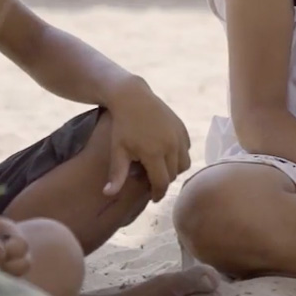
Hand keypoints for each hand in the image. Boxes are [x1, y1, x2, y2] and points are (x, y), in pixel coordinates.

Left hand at [103, 76, 192, 201]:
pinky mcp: (182, 127)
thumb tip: (108, 194)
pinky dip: (179, 155)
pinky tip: (166, 152)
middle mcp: (171, 145)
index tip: (153, 198)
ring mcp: (179, 135)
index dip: (158, 194)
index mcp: (155, 153)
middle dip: (164, 181)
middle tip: (152, 180)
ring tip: (160, 167)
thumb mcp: (118, 150)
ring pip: (184, 163)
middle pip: (174, 175)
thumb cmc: (122, 126)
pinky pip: (187, 149)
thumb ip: (117, 174)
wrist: (133, 97)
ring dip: (174, 169)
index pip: (162, 183)